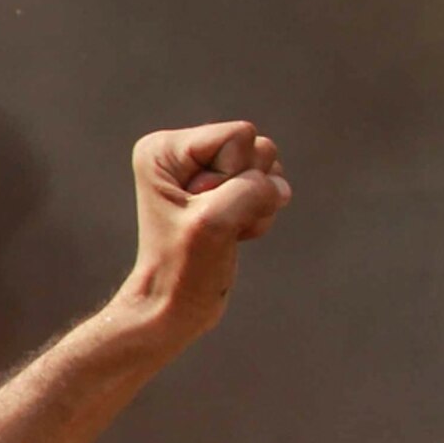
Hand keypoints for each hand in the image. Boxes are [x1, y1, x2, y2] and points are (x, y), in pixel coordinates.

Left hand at [118, 121, 290, 351]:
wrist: (174, 307)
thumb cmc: (183, 266)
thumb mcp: (216, 221)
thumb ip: (254, 188)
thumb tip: (279, 186)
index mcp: (164, 148)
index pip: (239, 136)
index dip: (233, 176)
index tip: (200, 209)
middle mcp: (183, 152)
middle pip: (258, 147)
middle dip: (247, 190)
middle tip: (213, 222)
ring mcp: (206, 172)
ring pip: (268, 169)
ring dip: (257, 206)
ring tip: (224, 230)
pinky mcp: (226, 192)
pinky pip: (270, 189)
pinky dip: (259, 217)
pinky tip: (232, 235)